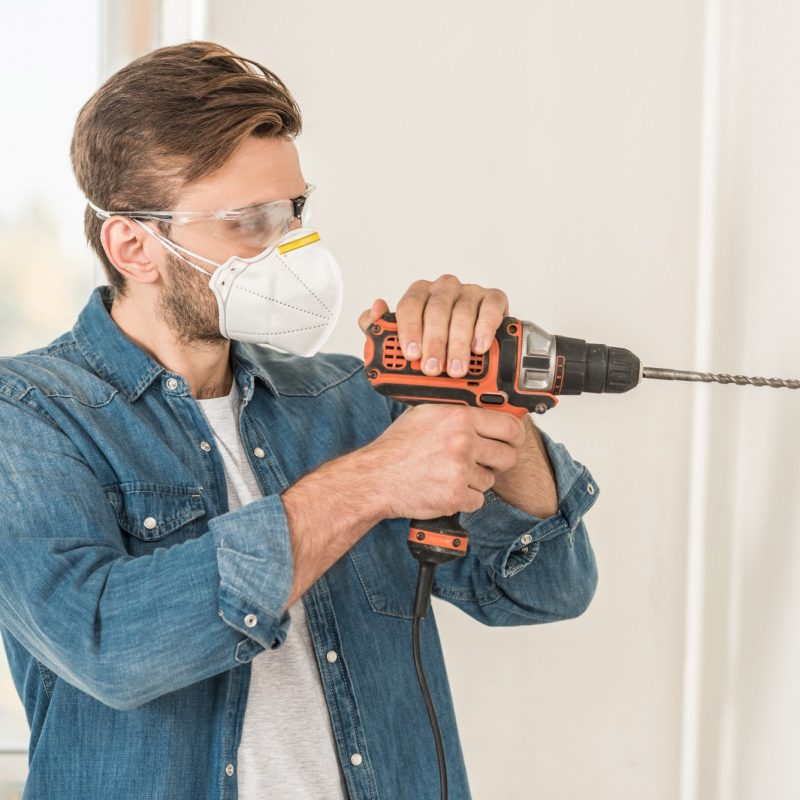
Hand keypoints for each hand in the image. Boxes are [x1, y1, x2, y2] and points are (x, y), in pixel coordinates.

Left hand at [358, 275, 508, 376]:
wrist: (465, 355)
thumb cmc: (432, 346)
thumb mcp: (403, 342)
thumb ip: (380, 328)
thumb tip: (374, 310)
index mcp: (419, 294)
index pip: (410, 305)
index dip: (409, 329)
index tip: (411, 354)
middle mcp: (443, 289)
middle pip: (437, 309)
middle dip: (434, 342)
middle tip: (433, 368)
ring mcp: (469, 292)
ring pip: (463, 312)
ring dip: (458, 344)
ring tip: (456, 370)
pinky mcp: (493, 298)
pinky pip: (490, 308)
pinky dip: (485, 328)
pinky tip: (479, 347)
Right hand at [365, 403, 525, 518]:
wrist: (376, 478)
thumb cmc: (397, 447)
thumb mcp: (425, 413)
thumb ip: (456, 409)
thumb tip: (485, 405)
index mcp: (458, 417)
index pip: (509, 426)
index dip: (513, 436)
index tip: (512, 441)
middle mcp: (462, 441)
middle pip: (507, 456)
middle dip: (496, 462)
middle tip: (480, 462)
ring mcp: (460, 470)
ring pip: (490, 480)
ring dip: (474, 481)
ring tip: (449, 475)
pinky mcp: (455, 496)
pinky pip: (477, 501)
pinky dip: (464, 499)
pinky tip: (444, 489)